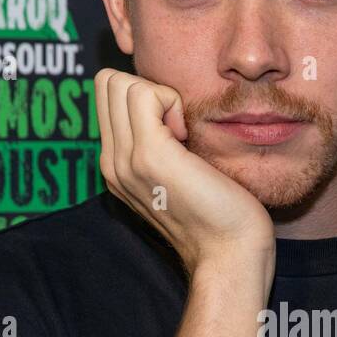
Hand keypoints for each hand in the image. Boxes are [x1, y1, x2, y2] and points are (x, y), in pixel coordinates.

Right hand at [93, 67, 274, 276]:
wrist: (230, 253)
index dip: (144, 97)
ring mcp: (125, 160)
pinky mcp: (149, 155)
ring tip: (182, 134)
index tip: (175, 131)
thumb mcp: (180, 174)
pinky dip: (170, 100)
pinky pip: (143, 92)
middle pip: (107, 83)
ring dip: (158, 95)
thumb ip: (164, 144)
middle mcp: (112, 163)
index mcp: (117, 166)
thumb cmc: (220, 213)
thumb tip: (171, 109)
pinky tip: (187, 137)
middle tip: (178, 127)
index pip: (107, 97)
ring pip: (118, 83)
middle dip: (147, 90)